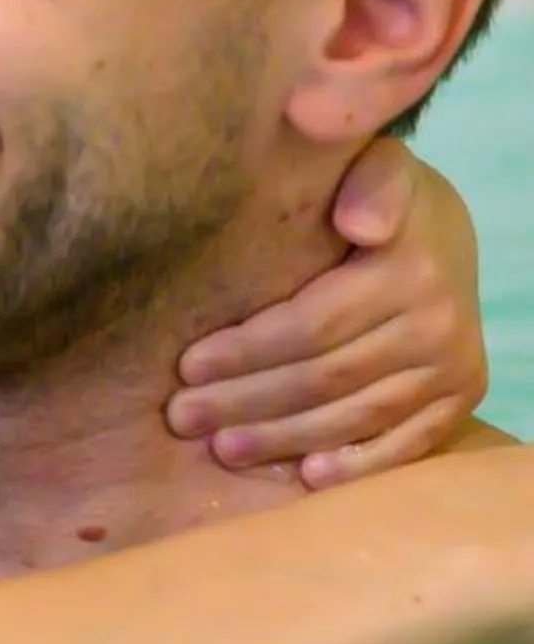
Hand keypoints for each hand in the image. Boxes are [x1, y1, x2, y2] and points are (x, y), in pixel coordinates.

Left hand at [170, 136, 486, 487]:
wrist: (440, 229)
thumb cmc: (370, 196)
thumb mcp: (373, 167)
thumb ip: (367, 181)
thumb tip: (359, 221)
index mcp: (409, 272)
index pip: (311, 326)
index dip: (245, 352)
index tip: (185, 365)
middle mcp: (438, 327)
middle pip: (325, 379)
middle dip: (247, 402)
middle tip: (183, 418)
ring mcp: (453, 369)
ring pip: (356, 416)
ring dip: (285, 439)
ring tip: (223, 449)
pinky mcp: (461, 399)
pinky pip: (407, 442)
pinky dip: (358, 464)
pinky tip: (308, 476)